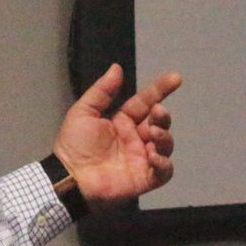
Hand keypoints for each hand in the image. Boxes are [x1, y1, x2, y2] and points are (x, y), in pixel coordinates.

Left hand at [53, 64, 181, 208]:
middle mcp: (135, 139)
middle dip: (162, 116)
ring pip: (165, 145)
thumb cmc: (74, 145)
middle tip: (157, 113)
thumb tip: (117, 67)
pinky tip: (152, 155)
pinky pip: (164, 171)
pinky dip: (163, 163)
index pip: (145, 102)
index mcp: (122, 122)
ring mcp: (141, 159)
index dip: (160, 90)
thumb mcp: (84, 112)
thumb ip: (102, 90)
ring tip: (153, 134)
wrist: (69, 178)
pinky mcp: (144, 178)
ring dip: (164, 137)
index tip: (175, 78)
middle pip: (159, 123)